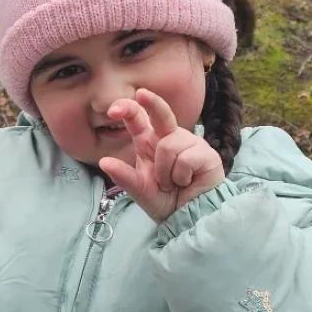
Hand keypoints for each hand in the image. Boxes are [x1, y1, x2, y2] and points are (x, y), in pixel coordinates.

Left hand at [97, 89, 224, 221]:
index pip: (138, 119)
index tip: (114, 110)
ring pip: (169, 145)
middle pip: (161, 113)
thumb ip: (124, 177)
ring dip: (166, 171)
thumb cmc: (164, 200)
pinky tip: (187, 181)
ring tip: (173, 183)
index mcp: (149, 143)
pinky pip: (186, 158)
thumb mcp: (139, 190)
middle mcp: (169, 138)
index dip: (128, 109)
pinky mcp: (206, 154)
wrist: (189, 217)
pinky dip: (181, 176)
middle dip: (152, 102)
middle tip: (142, 95)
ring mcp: (190, 143)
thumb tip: (104, 162)